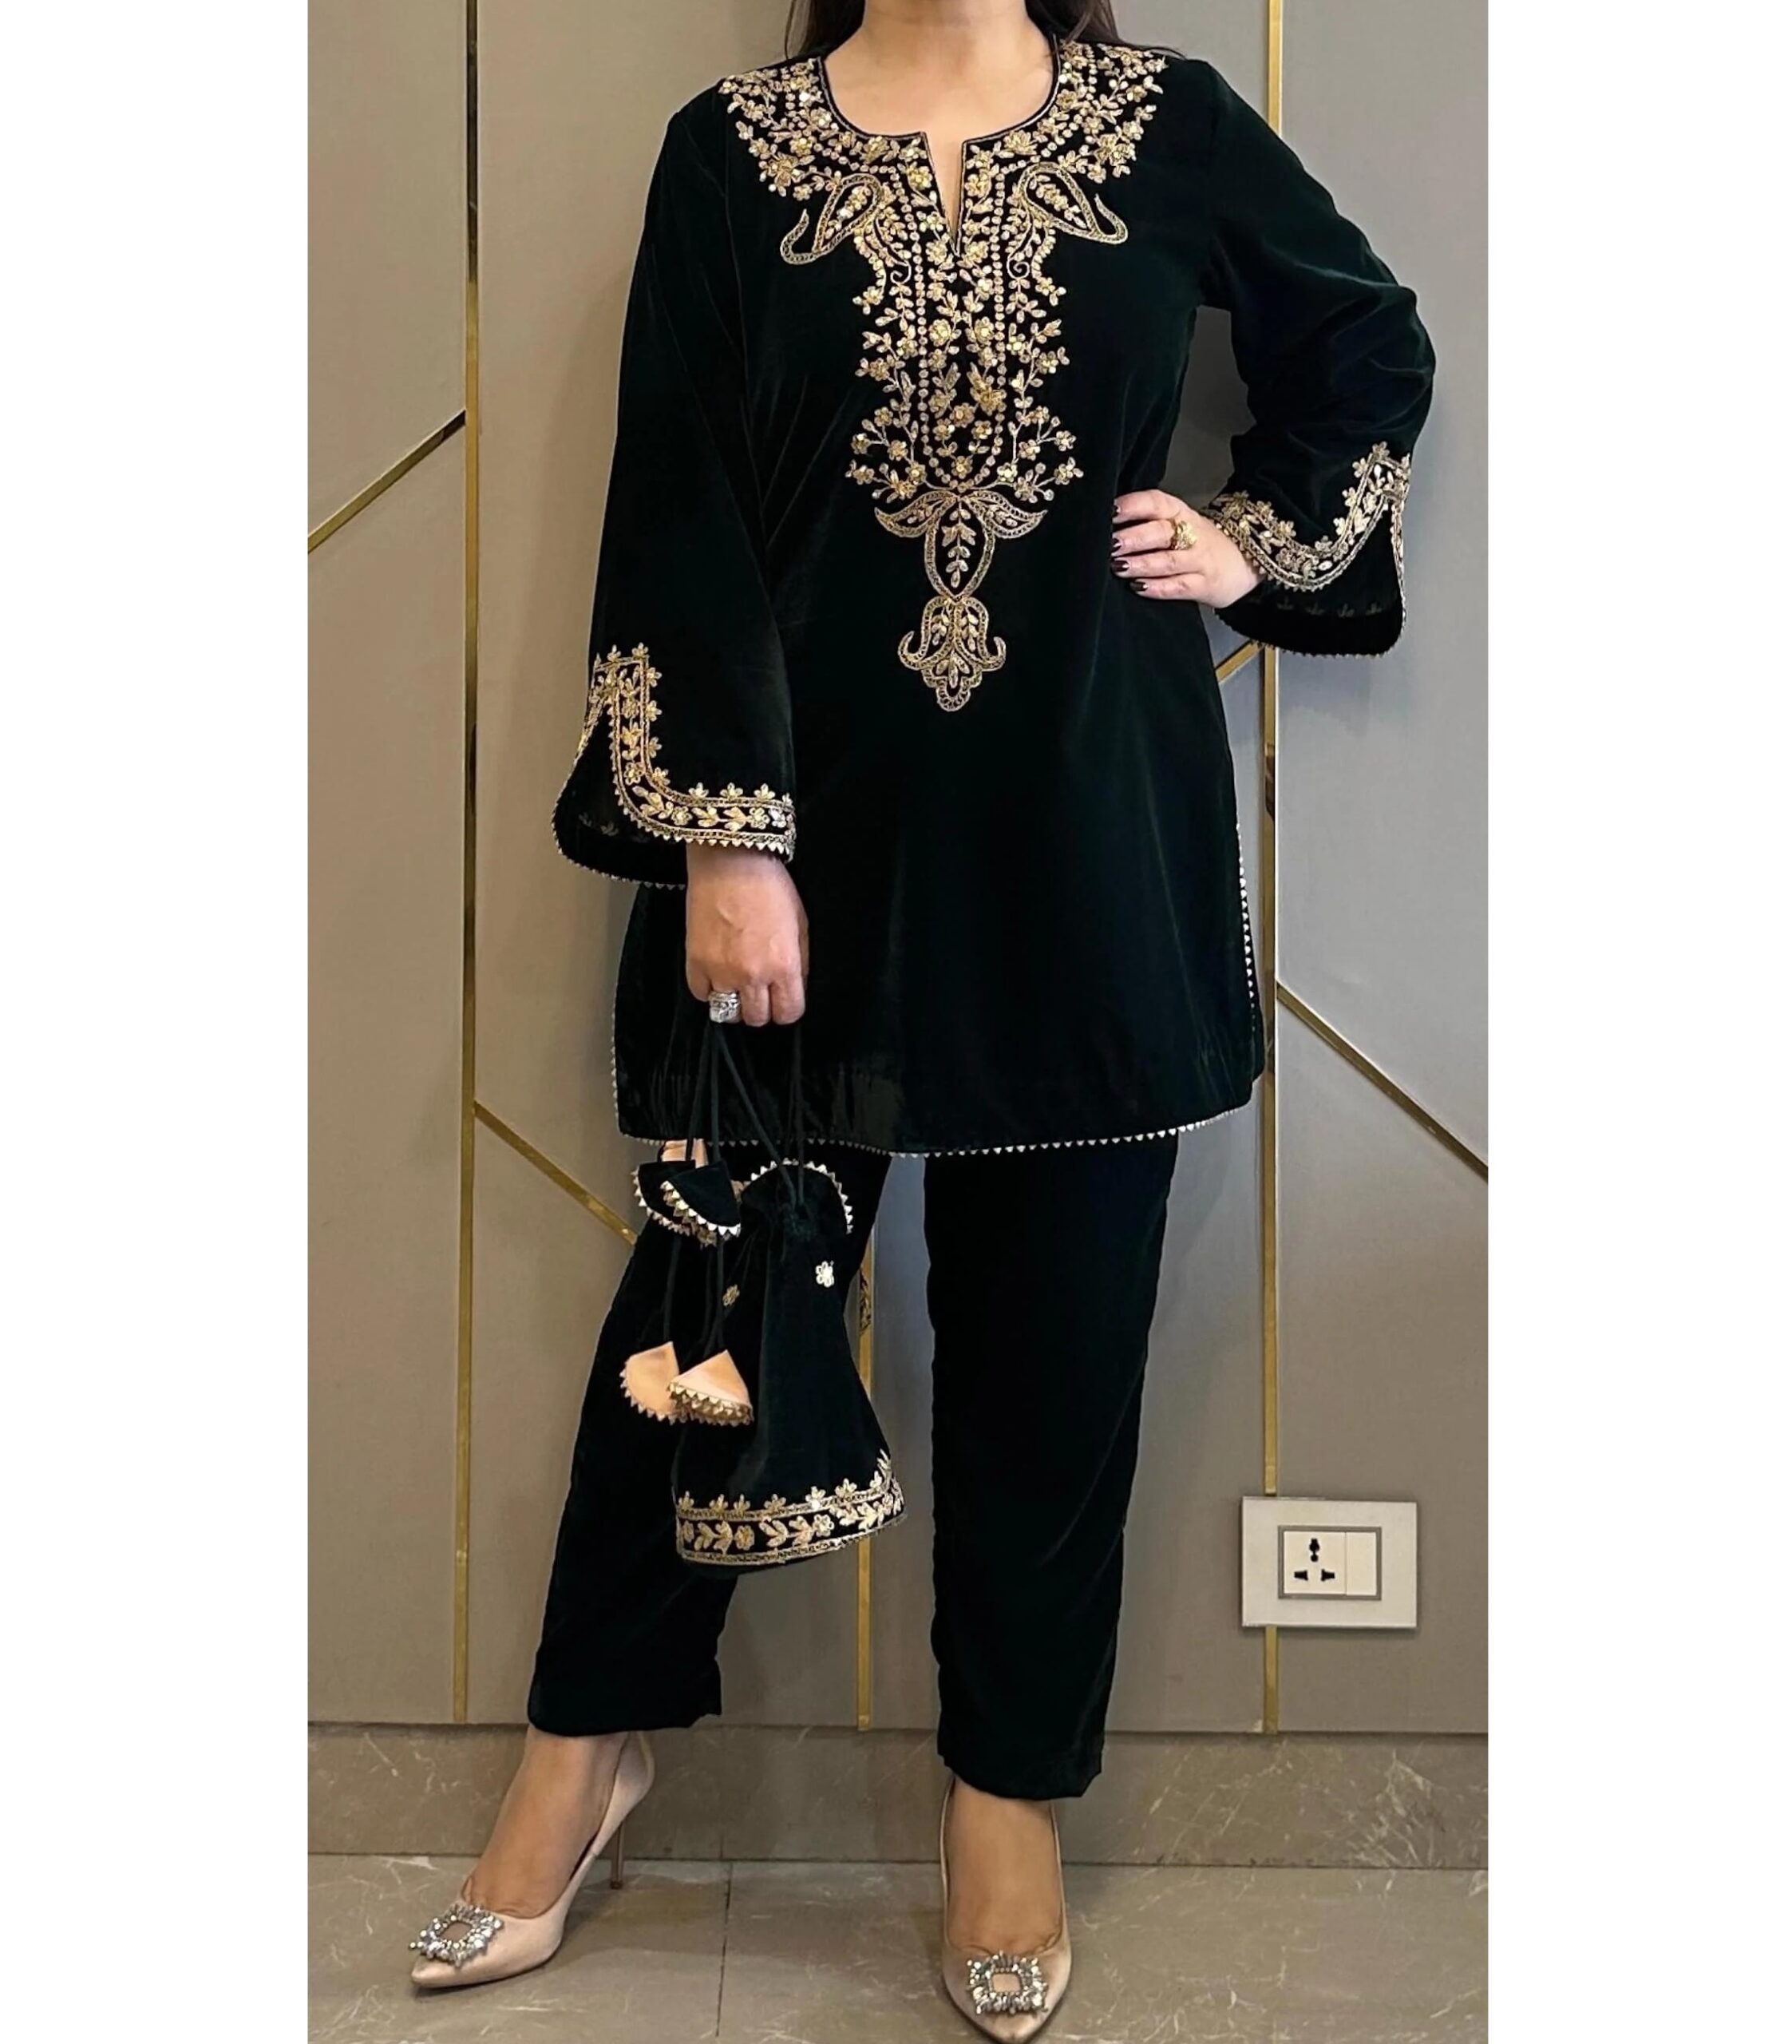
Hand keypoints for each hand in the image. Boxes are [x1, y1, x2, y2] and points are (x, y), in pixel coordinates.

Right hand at [684, 845, 807, 1025]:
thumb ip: (799, 962)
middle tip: (760, 991)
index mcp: (784, 965)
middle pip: (756, 1018)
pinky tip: (716, 974)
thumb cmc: (769, 886)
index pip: (788, 1013)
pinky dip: (709, 989)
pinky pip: (701, 994)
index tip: (783, 1001)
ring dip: (734, 1002)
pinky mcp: (695, 961)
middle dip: (761, 1008)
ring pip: (727, 1012)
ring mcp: (720, 971)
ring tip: (737, 984)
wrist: (731, 862)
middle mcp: (753, 975)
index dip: (787, 1009)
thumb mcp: (800, 924)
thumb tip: (794, 986)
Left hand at [1112, 489, 1261, 608]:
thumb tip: (1108, 528)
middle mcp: (1191, 534)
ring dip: (1141, 563)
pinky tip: (1139, 587)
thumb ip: (1149, 523)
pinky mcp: (1205, 585)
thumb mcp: (1181, 524)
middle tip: (1111, 543)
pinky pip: (1179, 586)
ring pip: (1168, 560)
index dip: (1134, 505)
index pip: (1157, 503)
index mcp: (1181, 513)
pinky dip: (1158, 588)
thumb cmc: (1200, 543)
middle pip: (1161, 532)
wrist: (1246, 560)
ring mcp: (1199, 560)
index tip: (1111, 510)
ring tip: (1119, 566)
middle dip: (1134, 537)